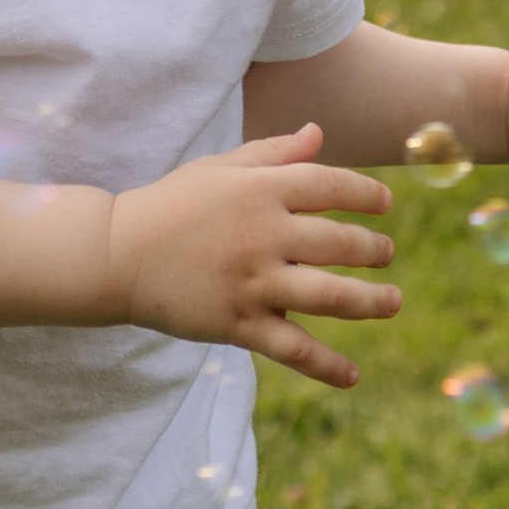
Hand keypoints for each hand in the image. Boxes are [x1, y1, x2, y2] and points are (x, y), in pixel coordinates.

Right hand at [106, 125, 398, 390]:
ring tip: (393, 301)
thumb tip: (318, 133)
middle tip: (385, 253)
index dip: (366, 193)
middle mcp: (262, 236)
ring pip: (330, 297)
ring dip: (371, 301)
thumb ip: (273, 153)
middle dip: (373, 249)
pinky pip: (292, 349)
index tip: (384, 203)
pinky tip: (353, 375)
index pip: (331, 186)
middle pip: (340, 243)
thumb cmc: (171, 205)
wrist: (116, 254)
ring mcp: (253, 283)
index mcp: (259, 191)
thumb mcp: (220, 168)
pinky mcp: (238, 324)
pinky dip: (326, 366)